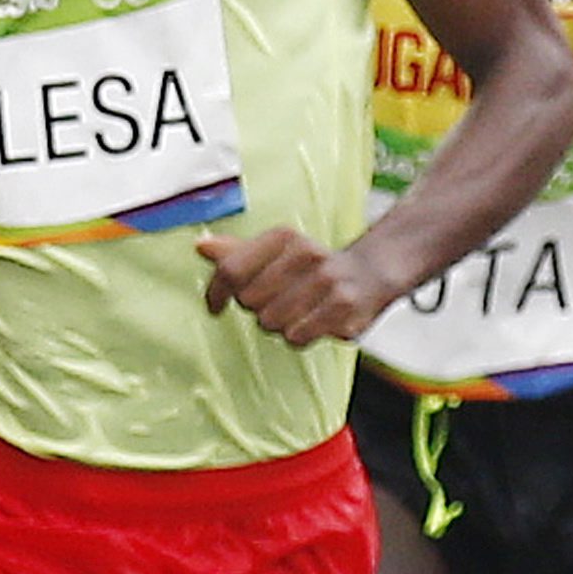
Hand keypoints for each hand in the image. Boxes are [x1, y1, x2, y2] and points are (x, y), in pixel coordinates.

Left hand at [195, 224, 386, 345]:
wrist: (371, 272)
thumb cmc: (311, 266)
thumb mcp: (276, 252)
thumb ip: (237, 253)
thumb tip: (201, 247)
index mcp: (284, 237)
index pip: (231, 270)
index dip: (216, 293)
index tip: (215, 306)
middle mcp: (306, 254)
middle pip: (249, 301)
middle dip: (257, 308)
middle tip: (279, 300)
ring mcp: (328, 280)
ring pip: (271, 322)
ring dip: (279, 324)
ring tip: (299, 309)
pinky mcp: (344, 308)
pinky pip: (296, 336)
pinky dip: (300, 335)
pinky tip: (314, 321)